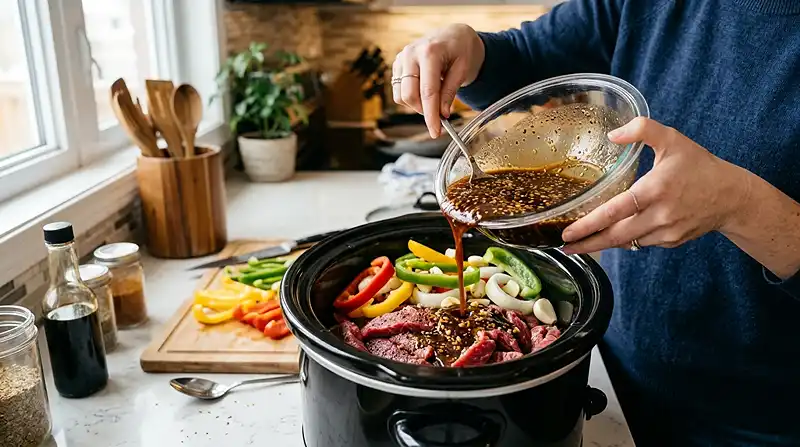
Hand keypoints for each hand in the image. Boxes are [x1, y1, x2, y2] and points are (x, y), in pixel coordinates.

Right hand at [392, 24, 484, 137]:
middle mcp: (410, 54)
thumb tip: (442, 114)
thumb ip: (450, 91)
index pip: (427, 92)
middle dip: (423, 111)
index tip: (435, 132)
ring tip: (434, 98)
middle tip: (439, 116)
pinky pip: (399, 91)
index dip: (431, 115)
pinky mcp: (396, 65)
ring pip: (401, 96)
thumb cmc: (460, 50)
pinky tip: (424, 91)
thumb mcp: (463, 69)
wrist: (452, 36)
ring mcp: (400, 59)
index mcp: (429, 52)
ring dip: (417, 105)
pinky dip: (411, 97)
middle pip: (409, 95)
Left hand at [561, 117, 750, 253]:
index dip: (589, 224)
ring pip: (627, 242)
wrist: (732, 197)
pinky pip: (641, 242)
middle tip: (563, 246)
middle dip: (587, 243)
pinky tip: (611, 235)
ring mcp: (666, 232)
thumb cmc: (699, 166)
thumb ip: (642, 129)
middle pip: (615, 235)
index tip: (568, 232)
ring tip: (580, 244)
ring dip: (603, 243)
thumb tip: (612, 134)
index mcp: (656, 189)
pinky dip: (625, 239)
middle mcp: (660, 215)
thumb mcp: (672, 139)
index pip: (615, 211)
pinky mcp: (671, 242)